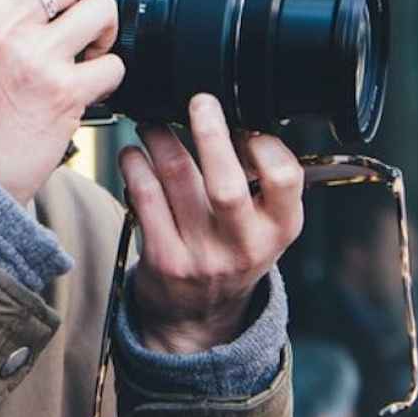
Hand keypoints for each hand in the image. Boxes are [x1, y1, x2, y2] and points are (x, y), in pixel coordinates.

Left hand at [120, 93, 304, 353]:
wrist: (198, 315)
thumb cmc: (232, 250)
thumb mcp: (264, 224)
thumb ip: (260, 180)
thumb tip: (236, 113)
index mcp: (279, 228)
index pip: (284, 178)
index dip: (263, 142)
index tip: (244, 120)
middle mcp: (244, 245)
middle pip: (226, 182)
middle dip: (210, 132)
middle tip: (199, 101)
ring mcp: (202, 255)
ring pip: (177, 179)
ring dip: (161, 139)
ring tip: (152, 123)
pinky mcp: (163, 259)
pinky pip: (144, 198)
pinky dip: (135, 166)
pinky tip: (133, 154)